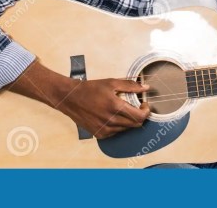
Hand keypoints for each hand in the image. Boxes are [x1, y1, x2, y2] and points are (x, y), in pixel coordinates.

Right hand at [6, 63, 150, 138]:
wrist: (70, 98)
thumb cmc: (90, 89)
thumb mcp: (111, 83)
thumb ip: (130, 86)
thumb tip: (145, 88)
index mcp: (115, 107)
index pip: (140, 117)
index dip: (146, 111)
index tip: (144, 104)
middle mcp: (111, 121)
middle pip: (135, 124)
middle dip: (139, 115)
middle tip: (137, 106)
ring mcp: (105, 129)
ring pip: (126, 128)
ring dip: (129, 120)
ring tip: (123, 109)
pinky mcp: (100, 134)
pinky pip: (116, 132)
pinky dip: (119, 125)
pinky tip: (113, 115)